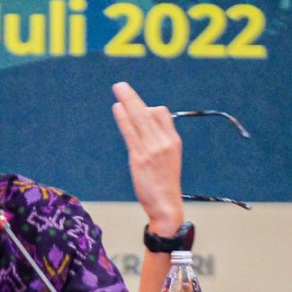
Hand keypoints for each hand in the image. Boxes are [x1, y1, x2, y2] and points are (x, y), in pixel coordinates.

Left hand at [112, 82, 183, 234]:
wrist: (166, 206)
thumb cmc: (165, 185)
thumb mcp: (168, 161)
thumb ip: (159, 144)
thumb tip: (146, 129)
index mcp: (173, 141)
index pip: (162, 114)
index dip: (148, 108)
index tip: (138, 107)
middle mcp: (164, 142)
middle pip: (148, 111)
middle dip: (133, 97)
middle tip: (120, 85)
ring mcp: (152, 149)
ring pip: (139, 118)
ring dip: (127, 101)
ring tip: (118, 89)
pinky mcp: (140, 158)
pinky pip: (131, 132)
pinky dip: (124, 118)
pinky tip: (118, 108)